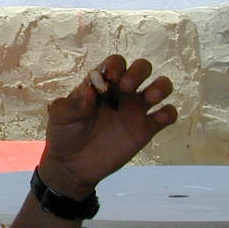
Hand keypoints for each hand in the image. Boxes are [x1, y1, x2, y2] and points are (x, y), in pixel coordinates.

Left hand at [39, 55, 176, 196]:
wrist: (72, 165)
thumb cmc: (63, 134)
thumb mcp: (60, 116)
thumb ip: (72, 103)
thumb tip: (91, 92)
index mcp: (101, 84)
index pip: (116, 63)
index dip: (116, 65)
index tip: (109, 77)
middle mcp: (121, 93)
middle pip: (142, 68)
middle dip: (138, 71)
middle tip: (126, 87)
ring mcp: (135, 110)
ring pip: (161, 87)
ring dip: (161, 86)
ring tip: (149, 98)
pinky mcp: (145, 130)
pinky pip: (167, 115)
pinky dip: (168, 113)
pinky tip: (157, 119)